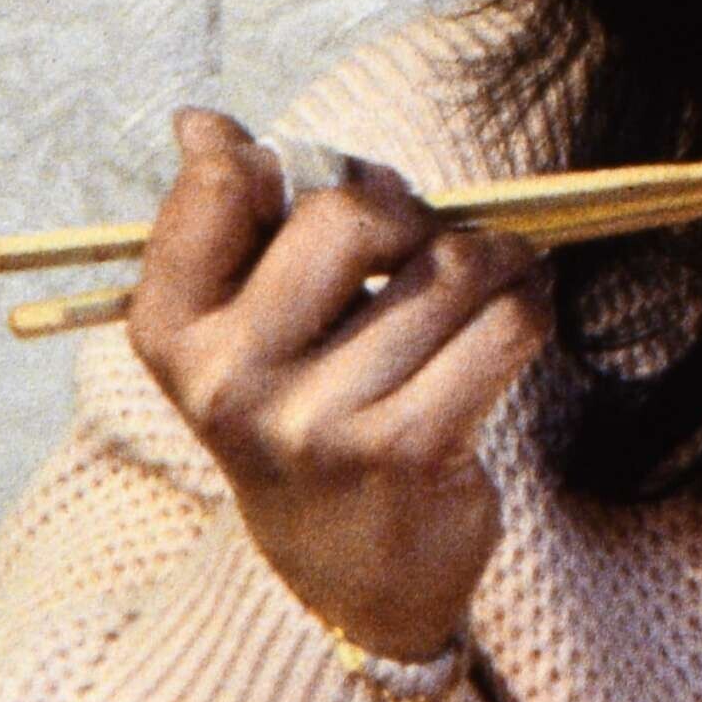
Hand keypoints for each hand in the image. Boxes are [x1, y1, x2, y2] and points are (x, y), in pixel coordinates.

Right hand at [121, 110, 548, 664]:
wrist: (340, 580)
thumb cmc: (297, 420)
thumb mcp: (234, 335)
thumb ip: (222, 226)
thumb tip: (201, 122)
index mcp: (173, 337)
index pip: (215, 188)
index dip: (279, 160)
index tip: (311, 186)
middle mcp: (233, 382)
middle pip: (351, 213)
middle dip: (406, 208)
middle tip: (420, 237)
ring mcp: (322, 422)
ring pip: (451, 266)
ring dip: (491, 255)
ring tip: (487, 275)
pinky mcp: (412, 452)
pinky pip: (505, 327)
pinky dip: (528, 303)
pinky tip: (514, 314)